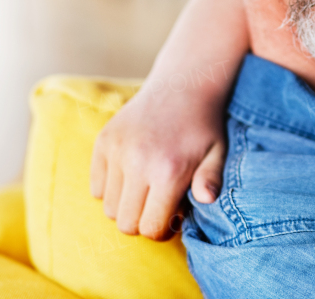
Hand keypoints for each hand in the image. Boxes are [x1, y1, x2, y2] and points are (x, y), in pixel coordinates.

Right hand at [89, 81, 226, 239]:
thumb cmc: (203, 126)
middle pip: (125, 224)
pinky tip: (131, 173)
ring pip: (108, 208)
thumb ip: (212, 179)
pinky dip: (110, 188)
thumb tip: (207, 199)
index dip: (162, 229)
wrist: (182, 84)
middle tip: (158, 203)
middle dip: (142, 221)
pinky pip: (96, 186)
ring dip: (126, 206)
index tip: (172, 214)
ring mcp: (117, 150)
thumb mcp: (218, 153)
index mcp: (169, 171)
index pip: (150, 228)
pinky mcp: (103, 141)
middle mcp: (138, 163)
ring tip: (145, 187)